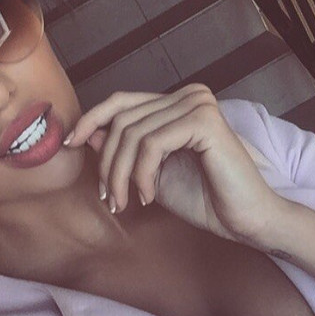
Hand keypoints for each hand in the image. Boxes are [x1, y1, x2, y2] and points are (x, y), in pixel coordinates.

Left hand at [64, 84, 279, 242]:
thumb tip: (88, 132)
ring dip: (121, 174)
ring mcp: (198, 104)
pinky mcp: (204, 121)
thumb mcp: (152, 173)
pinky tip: (149, 196)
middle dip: (108, 163)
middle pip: (123, 120)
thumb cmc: (205, 199)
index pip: (123, 101)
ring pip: (133, 134)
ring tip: (126, 202)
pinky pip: (152, 144)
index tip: (69, 144)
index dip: (92, 119)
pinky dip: (141, 174)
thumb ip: (126, 150)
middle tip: (109, 198)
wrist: (245, 219)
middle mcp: (189, 96)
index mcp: (179, 104)